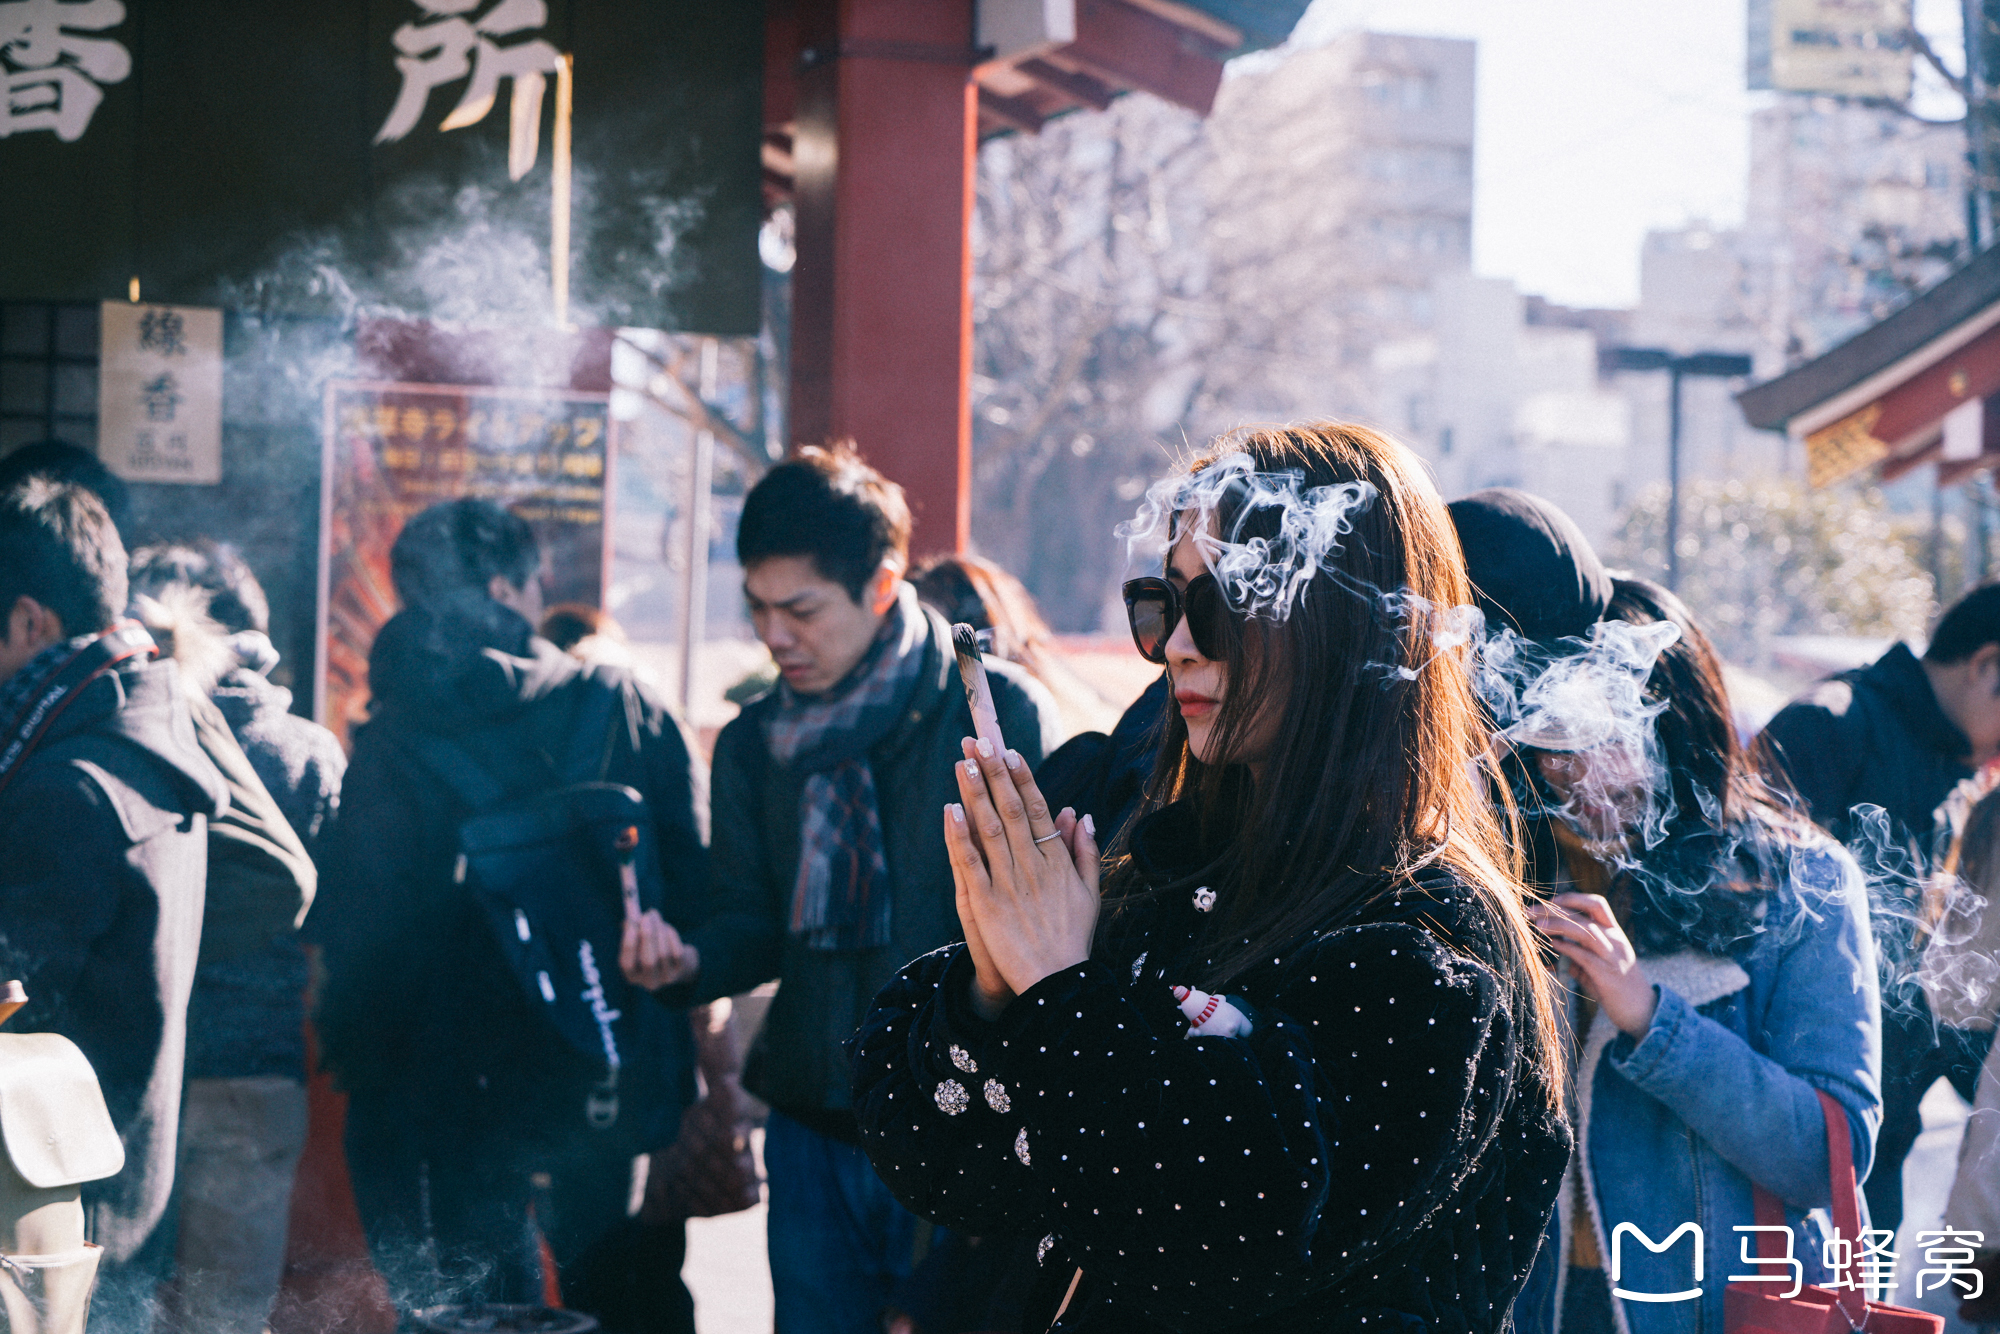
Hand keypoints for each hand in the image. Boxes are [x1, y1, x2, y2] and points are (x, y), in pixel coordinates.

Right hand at [621, 910, 699, 990]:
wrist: (673, 961)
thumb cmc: (647, 946)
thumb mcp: (636, 939)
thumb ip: (631, 926)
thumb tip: (630, 908)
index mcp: (631, 976)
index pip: (627, 964)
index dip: (629, 942)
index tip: (631, 921)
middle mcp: (648, 982)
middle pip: (648, 961)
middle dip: (648, 936)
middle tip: (647, 915)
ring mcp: (665, 978)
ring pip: (664, 953)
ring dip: (660, 930)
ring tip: (654, 916)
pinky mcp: (680, 971)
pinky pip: (676, 951)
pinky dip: (671, 935)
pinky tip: (666, 927)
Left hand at [944, 737, 1099, 1012]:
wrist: (1056, 983)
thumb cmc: (1072, 938)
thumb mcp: (1090, 893)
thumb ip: (1085, 851)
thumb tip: (1079, 812)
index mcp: (1056, 861)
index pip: (1036, 809)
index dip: (1021, 778)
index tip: (1009, 752)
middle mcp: (1033, 865)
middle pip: (1010, 809)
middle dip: (994, 772)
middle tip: (979, 740)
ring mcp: (1008, 882)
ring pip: (989, 828)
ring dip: (975, 792)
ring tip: (963, 762)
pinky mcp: (985, 903)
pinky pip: (971, 862)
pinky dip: (960, 835)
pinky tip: (951, 809)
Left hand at [1528, 892, 1656, 1036]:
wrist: (1643, 1012)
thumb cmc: (1617, 988)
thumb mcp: (1598, 966)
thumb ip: (1578, 955)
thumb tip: (1556, 948)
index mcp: (1614, 933)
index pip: (1597, 904)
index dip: (1573, 898)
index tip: (1551, 901)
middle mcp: (1615, 940)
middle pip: (1585, 914)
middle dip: (1555, 910)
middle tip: (1530, 911)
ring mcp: (1612, 956)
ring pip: (1586, 930)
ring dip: (1559, 925)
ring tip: (1538, 926)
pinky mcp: (1607, 974)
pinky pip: (1585, 955)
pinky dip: (1567, 947)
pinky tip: (1553, 945)